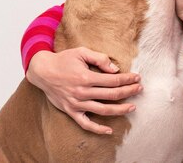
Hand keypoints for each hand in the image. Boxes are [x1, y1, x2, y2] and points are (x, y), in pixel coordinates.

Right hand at [26, 48, 141, 134]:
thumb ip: (99, 59)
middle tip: (139, 89)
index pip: (113, 80)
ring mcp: (76, 103)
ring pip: (102, 110)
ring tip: (132, 107)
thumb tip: (115, 69)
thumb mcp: (81, 52)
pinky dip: (97, 129)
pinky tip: (109, 130)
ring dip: (120, 110)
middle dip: (128, 92)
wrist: (42, 71)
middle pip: (111, 95)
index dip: (127, 79)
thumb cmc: (63, 60)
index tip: (137, 78)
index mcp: (86, 77)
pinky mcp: (71, 111)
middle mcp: (82, 92)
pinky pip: (85, 123)